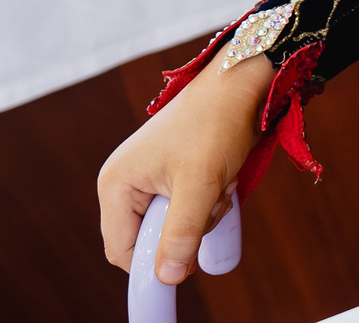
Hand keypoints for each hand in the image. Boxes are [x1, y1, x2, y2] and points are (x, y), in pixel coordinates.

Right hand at [96, 51, 267, 283]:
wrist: (242, 81)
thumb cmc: (216, 124)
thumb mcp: (201, 185)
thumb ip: (181, 233)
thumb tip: (167, 277)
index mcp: (116, 183)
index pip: (122, 249)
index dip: (152, 263)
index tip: (187, 267)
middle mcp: (126, 181)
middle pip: (151, 238)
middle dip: (188, 228)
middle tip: (212, 199)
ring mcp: (150, 176)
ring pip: (176, 225)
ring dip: (205, 212)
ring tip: (220, 180)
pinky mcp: (174, 173)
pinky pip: (189, 207)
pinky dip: (210, 199)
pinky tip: (223, 176)